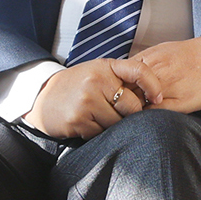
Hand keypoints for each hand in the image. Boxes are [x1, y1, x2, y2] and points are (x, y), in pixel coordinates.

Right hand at [30, 58, 147, 140]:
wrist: (42, 97)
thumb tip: (153, 95)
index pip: (139, 71)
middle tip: (115, 112)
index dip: (153, 85)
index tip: (158, 98)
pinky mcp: (79, 119)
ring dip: (113, 124)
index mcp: (105, 66)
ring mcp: (87, 100)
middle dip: (129, 114)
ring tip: (98, 116)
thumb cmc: (77, 86)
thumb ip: (121, 79)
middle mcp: (96, 81)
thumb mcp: (98, 73)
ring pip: (119, 122)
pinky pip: (102, 132)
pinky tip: (87, 122)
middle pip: (132, 106)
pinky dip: (98, 131)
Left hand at [117, 34, 200, 113]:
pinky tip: (148, 123)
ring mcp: (167, 90)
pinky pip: (156, 116)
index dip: (113, 92)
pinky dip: (148, 120)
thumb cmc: (194, 55)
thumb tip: (124, 80)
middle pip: (124, 95)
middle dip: (118, 105)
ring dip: (131, 115)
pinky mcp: (180, 104)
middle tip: (116, 114)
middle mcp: (154, 75)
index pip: (118, 80)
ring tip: (130, 121)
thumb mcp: (162, 52)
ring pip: (137, 107)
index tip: (112, 100)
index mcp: (147, 61)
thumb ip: (143, 67)